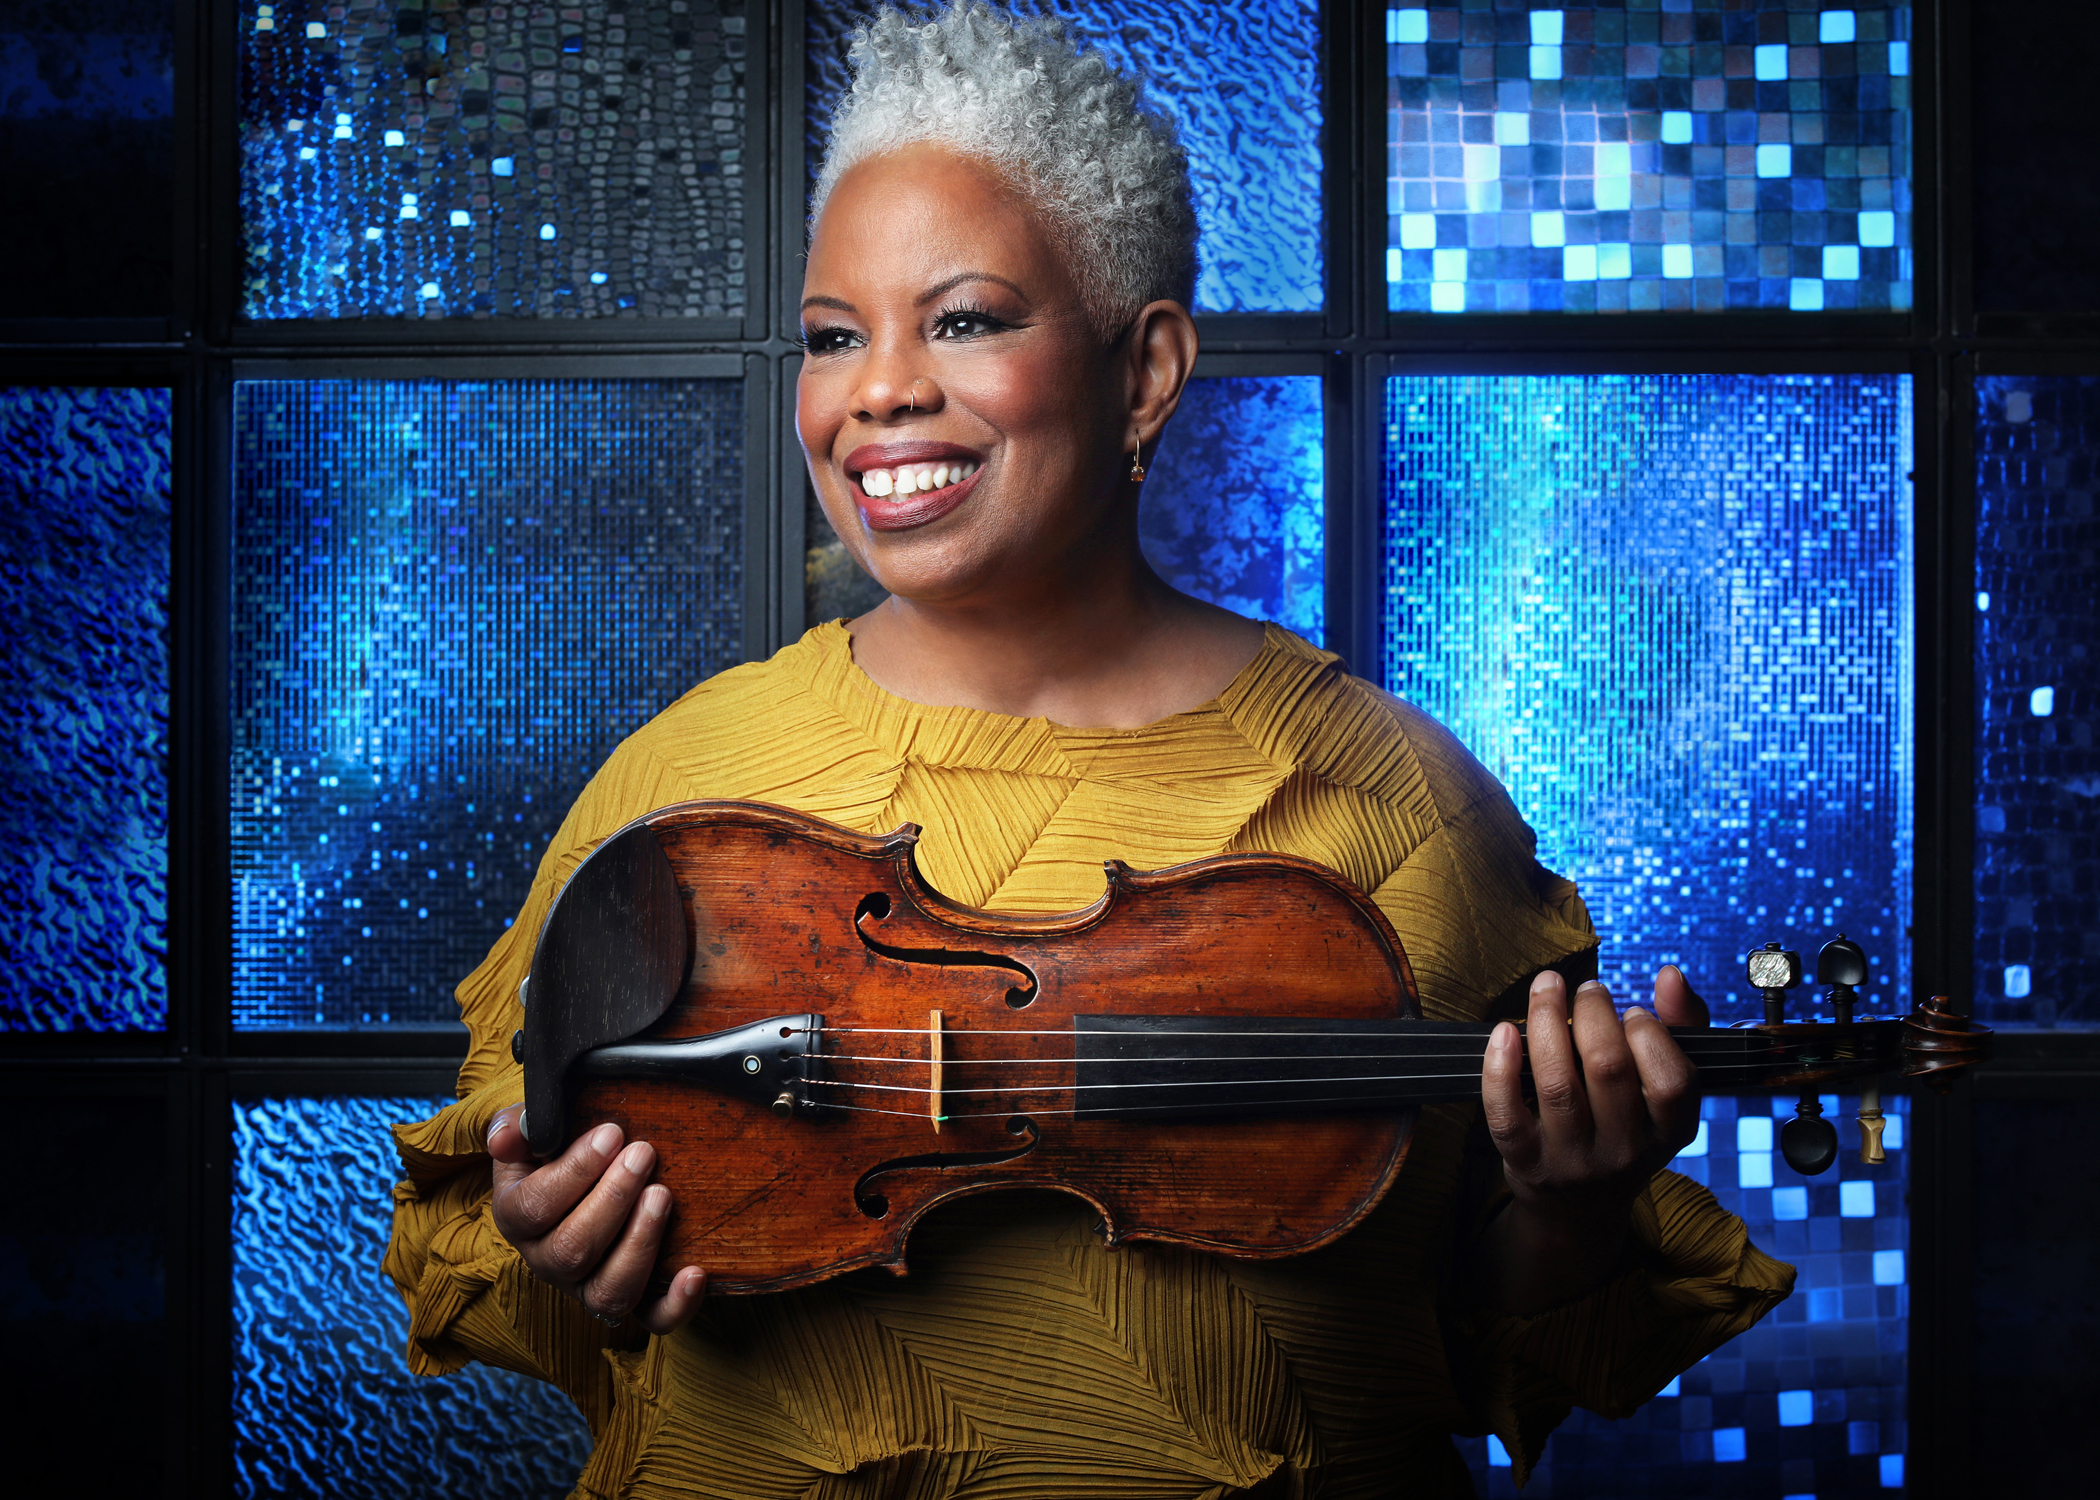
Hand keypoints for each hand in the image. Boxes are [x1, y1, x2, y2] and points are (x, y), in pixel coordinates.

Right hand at [487, 1105, 705, 1334]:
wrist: (587, 1183)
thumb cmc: (559, 1153)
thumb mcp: (532, 1135)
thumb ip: (516, 1127)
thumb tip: (506, 1135)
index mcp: (520, 1220)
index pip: (534, 1208)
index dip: (573, 1172)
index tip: (612, 1133)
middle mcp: (549, 1262)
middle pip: (571, 1250)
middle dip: (612, 1199)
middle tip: (643, 1154)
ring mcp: (588, 1287)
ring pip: (608, 1291)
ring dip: (639, 1243)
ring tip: (662, 1194)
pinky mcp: (632, 1300)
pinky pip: (653, 1320)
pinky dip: (675, 1304)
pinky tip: (695, 1272)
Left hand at [1475, 966, 1707, 1313]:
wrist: (1578, 1208)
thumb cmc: (1624, 1127)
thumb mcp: (1662, 1092)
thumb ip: (1678, 1028)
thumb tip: (1669, 975)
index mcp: (1668, 1134)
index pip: (1672, 1082)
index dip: (1651, 1035)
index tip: (1632, 1012)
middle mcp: (1624, 1153)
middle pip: (1608, 1070)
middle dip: (1594, 1013)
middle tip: (1587, 989)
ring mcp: (1572, 1161)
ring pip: (1557, 1084)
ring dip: (1547, 1021)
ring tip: (1547, 988)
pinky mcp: (1526, 1162)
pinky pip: (1506, 1113)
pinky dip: (1499, 1068)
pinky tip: (1504, 1031)